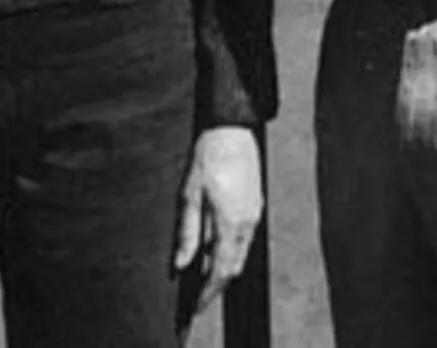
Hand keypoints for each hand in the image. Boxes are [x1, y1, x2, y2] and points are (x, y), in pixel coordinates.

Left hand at [171, 125, 263, 312]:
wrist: (232, 129)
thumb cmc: (209, 156)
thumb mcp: (188, 195)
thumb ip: (187, 233)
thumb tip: (181, 262)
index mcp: (230, 223)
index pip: (221, 271)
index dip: (208, 293)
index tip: (196, 306)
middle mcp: (247, 223)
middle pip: (234, 267)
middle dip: (216, 285)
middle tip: (197, 296)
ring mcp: (254, 215)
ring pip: (240, 254)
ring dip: (223, 267)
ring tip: (202, 276)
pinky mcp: (255, 207)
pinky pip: (243, 239)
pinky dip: (229, 251)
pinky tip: (213, 248)